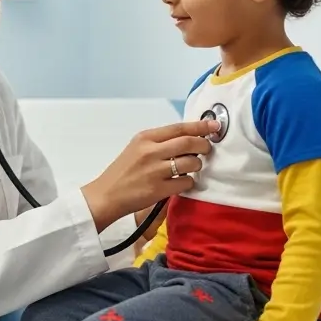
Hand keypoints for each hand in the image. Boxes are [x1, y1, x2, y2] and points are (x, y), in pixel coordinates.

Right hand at [82, 119, 217, 231]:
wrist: (107, 195)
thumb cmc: (124, 171)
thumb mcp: (137, 148)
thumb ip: (160, 141)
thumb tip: (190, 137)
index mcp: (145, 138)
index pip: (179, 128)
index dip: (201, 126)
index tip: (214, 126)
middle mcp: (150, 151)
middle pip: (189, 142)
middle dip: (204, 145)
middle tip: (207, 149)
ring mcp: (155, 171)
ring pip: (191, 163)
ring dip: (197, 165)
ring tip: (191, 168)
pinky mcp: (159, 190)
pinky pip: (186, 183)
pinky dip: (189, 183)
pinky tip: (181, 183)